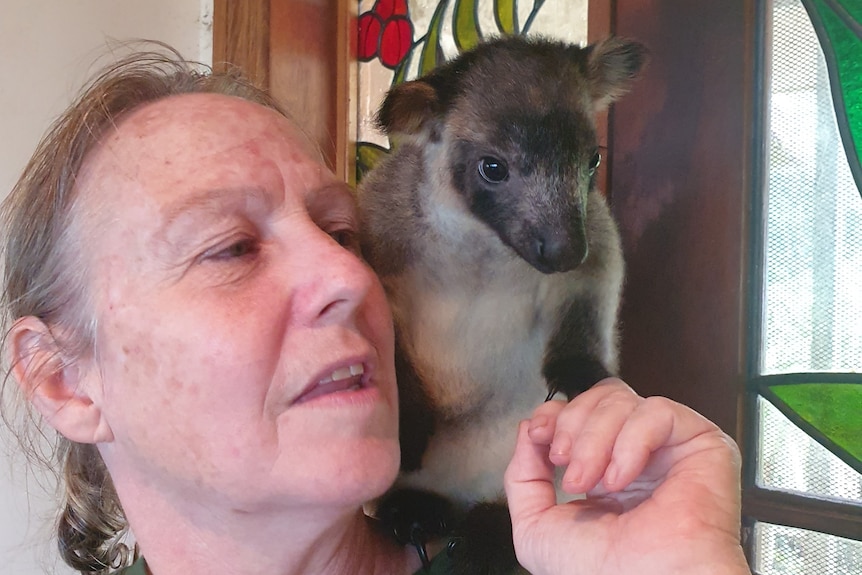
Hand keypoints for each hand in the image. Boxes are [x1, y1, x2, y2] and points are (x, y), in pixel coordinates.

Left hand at [504, 378, 749, 574]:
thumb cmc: (601, 573)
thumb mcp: (536, 525)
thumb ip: (523, 475)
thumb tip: (529, 430)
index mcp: (605, 470)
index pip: (580, 411)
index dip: (555, 415)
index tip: (540, 435)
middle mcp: (637, 455)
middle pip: (598, 397)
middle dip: (572, 426)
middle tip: (566, 464)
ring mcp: (669, 449)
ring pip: (621, 400)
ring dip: (595, 439)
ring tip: (594, 481)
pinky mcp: (701, 444)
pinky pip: (656, 411)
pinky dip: (630, 441)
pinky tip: (622, 479)